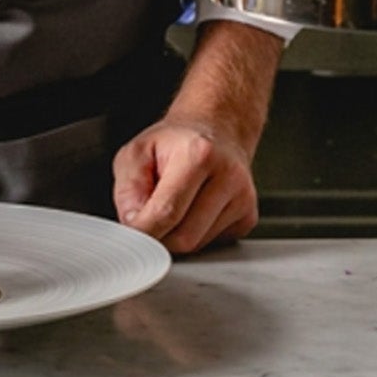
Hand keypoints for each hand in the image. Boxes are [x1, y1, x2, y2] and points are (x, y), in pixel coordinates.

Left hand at [112, 115, 257, 254]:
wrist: (215, 130)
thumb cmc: (175, 142)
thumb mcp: (137, 152)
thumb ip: (128, 189)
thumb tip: (133, 224)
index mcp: (198, 154)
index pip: (166, 212)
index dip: (142, 231)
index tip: (131, 234)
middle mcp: (228, 176)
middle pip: (184, 237)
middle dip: (159, 236)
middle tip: (148, 218)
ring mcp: (243, 199)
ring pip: (198, 245)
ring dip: (176, 236)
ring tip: (174, 205)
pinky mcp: (248, 217)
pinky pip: (212, 245)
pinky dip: (194, 235)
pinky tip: (193, 210)